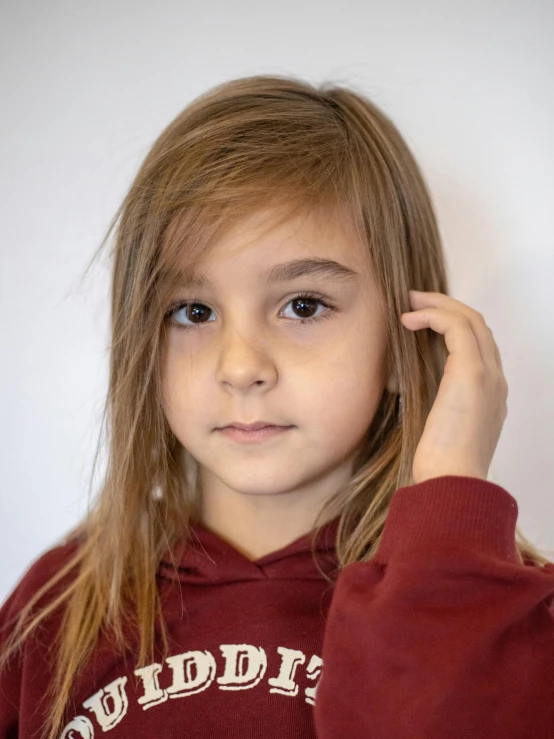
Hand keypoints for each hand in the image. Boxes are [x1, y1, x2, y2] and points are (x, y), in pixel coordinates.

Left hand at [400, 290, 508, 484]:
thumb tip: (405, 382)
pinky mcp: (472, 373)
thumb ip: (434, 401)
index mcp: (490, 393)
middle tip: (414, 300)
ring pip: (470, 319)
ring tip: (410, 302)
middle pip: (477, 325)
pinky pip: (456, 327)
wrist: (452, 481)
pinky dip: (433, 316)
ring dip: (438, 305)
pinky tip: (409, 321)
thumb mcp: (438, 424)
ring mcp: (488, 375)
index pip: (477, 344)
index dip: (451, 324)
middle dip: (445, 306)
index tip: (421, 319)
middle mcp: (496, 379)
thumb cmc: (439, 463)